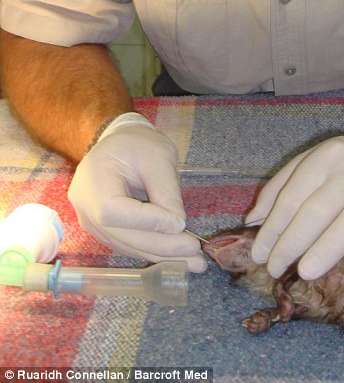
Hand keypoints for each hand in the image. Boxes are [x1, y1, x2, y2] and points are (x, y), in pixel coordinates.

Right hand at [68, 113, 206, 272]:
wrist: (121, 143)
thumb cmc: (139, 144)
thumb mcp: (158, 156)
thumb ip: (166, 190)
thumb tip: (178, 226)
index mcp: (93, 179)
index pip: (113, 211)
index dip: (146, 221)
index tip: (179, 223)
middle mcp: (84, 206)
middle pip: (121, 234)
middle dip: (160, 246)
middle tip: (196, 255)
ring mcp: (91, 221)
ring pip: (126, 245)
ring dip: (161, 255)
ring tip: (194, 262)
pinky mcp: (104, 231)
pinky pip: (128, 244)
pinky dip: (153, 251)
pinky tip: (178, 258)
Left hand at [244, 129, 343, 279]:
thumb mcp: (314, 162)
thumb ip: (281, 186)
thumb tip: (252, 222)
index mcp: (327, 156)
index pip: (293, 196)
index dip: (272, 228)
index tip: (258, 255)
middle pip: (317, 210)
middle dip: (290, 243)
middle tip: (274, 270)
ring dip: (326, 249)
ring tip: (304, 273)